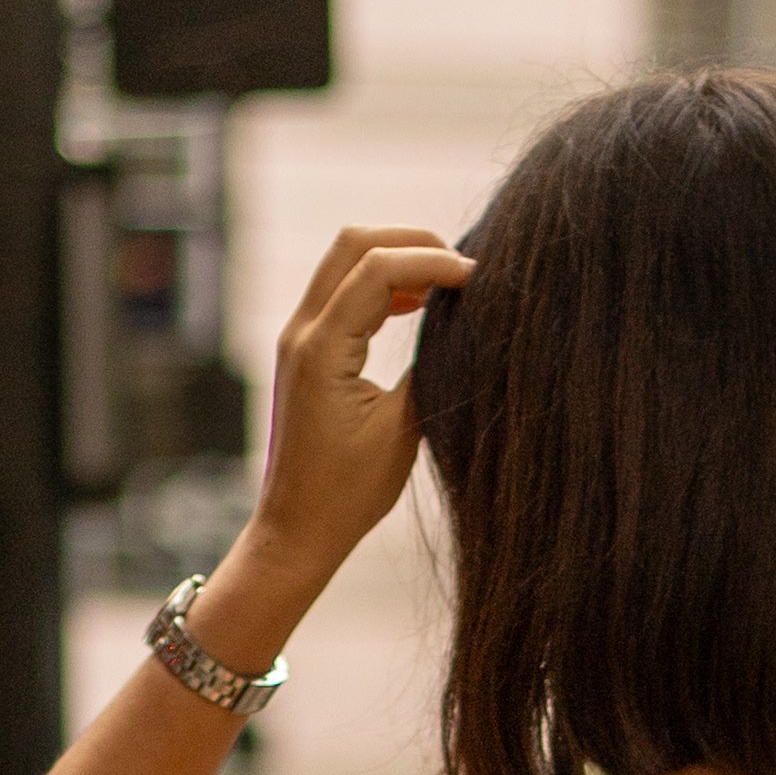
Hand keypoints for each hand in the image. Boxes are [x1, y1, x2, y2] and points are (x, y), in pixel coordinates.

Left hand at [238, 224, 471, 607]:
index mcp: (322, 349)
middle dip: (413, 244)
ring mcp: (299, 338)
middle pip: (354, 244)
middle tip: (463, 268)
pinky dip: (381, 285)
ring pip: (346, 261)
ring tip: (446, 285)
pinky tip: (416, 305)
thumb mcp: (402, 430)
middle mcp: (302, 332)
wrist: (297, 530)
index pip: (378, 269)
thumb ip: (431, 366)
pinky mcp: (306, 350)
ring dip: (397, 260)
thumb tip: (462, 323)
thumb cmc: (348, 494)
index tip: (478, 279)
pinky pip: (342, 291)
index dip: (434, 262)